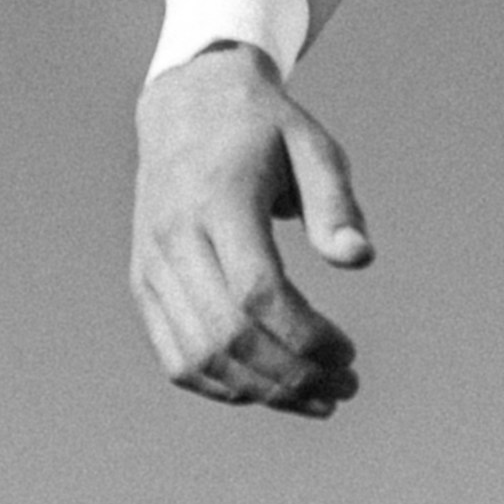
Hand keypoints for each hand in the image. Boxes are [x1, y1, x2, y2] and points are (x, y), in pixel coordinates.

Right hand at [131, 47, 371, 415]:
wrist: (187, 105)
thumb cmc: (263, 129)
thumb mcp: (312, 147)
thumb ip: (335, 204)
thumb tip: (359, 260)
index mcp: (218, 202)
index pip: (257, 293)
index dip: (306, 337)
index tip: (348, 353)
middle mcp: (175, 239)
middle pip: (229, 335)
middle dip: (292, 375)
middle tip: (345, 386)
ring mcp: (152, 265)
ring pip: (199, 357)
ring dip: (262, 392)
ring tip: (317, 398)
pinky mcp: (145, 284)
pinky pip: (175, 356)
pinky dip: (221, 386)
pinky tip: (269, 389)